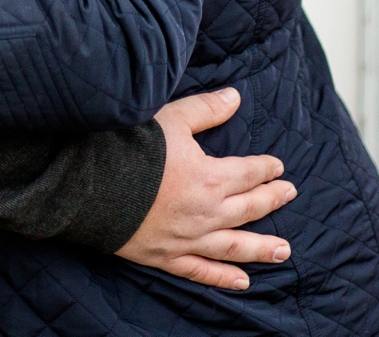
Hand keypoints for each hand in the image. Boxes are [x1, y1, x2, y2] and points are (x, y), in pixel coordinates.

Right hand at [115, 88, 295, 290]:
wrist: (88, 185)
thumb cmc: (129, 148)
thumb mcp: (171, 118)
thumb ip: (206, 109)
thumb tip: (236, 97)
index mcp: (210, 178)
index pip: (248, 173)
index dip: (265, 168)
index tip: (278, 167)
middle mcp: (206, 213)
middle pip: (248, 207)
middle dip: (272, 200)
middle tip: (290, 195)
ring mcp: (187, 239)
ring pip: (234, 246)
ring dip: (261, 248)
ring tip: (284, 251)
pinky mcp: (166, 257)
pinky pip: (202, 272)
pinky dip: (224, 278)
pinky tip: (243, 282)